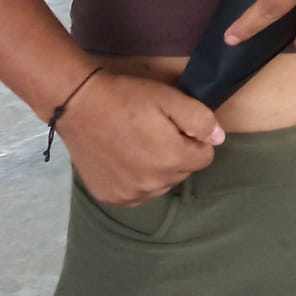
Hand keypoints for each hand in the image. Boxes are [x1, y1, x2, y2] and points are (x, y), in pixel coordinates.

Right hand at [58, 70, 224, 205]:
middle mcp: (153, 184)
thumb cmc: (125, 97)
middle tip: (153, 131)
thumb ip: (200, 120)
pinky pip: (137, 194)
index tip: (173, 126)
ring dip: (156, 169)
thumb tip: (218, 139)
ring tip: (136, 144)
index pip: (204, 157)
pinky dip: (135, 180)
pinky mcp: (111, 197)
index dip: (193, 139)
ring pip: (160, 185)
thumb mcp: (169, 98)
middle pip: (182, 171)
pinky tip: (123, 160)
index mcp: (172, 159)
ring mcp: (130, 194)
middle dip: (175, 153)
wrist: (78, 104)